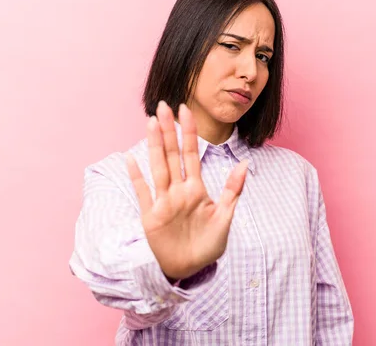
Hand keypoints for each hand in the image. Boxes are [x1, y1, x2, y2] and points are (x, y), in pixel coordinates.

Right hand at [126, 101, 247, 280]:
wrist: (190, 270)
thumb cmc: (208, 245)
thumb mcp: (225, 217)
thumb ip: (232, 189)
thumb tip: (245, 162)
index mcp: (196, 189)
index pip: (191, 154)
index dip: (188, 132)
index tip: (185, 109)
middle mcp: (178, 191)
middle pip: (171, 155)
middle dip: (167, 130)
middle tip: (163, 105)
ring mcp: (163, 201)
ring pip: (158, 167)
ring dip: (154, 146)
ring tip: (151, 123)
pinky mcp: (151, 216)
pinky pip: (143, 193)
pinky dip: (136, 177)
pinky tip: (130, 159)